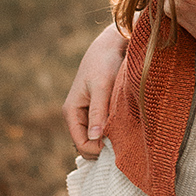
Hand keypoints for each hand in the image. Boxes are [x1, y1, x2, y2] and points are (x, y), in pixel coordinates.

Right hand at [62, 24, 127, 154]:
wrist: (109, 46)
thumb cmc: (104, 63)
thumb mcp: (102, 87)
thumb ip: (98, 112)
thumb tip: (95, 138)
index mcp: (71, 111)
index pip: (81, 144)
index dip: (98, 150)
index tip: (117, 145)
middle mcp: (76, 116)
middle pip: (86, 146)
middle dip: (102, 148)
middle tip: (123, 143)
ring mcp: (86, 114)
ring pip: (95, 140)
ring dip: (108, 141)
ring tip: (124, 135)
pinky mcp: (96, 111)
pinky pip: (102, 130)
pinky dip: (111, 133)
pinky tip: (124, 128)